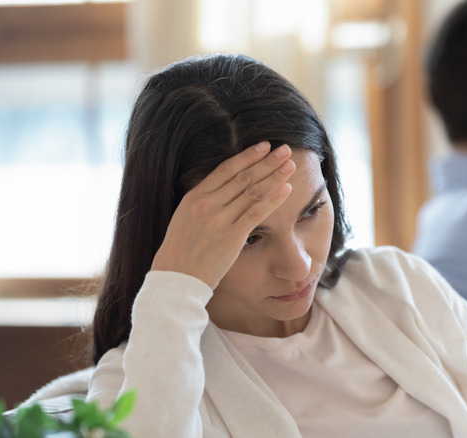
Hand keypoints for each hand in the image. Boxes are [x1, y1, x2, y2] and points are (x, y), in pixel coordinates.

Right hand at [151, 142, 295, 288]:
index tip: (264, 146)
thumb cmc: (181, 253)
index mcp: (194, 197)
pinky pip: (256, 213)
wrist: (176, 280)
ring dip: (274, 176)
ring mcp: (219, 220)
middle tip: (285, 150)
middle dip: (267, 161)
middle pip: (243, 177)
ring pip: (252, 191)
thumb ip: (203, 203)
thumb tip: (222, 190)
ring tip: (290, 165)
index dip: (247, 156)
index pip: (225, 169)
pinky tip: (286, 189)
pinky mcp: (231, 237)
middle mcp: (207, 204)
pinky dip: (273, 199)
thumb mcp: (184, 219)